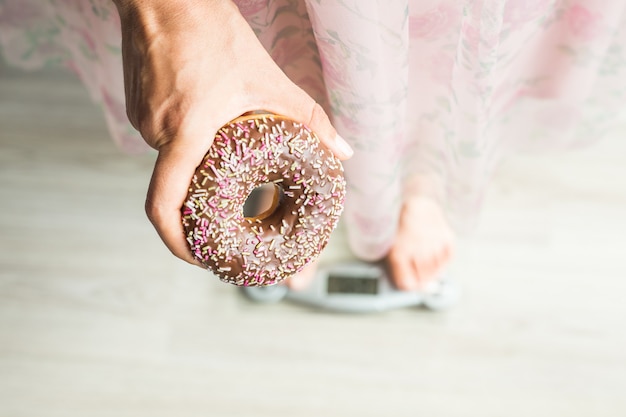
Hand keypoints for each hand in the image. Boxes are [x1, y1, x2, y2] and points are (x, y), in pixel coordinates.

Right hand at [112, 0, 352, 265]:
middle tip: (230, 221)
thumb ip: (308, 120)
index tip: (202, 259)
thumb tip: (343, 154)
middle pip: (175, 188)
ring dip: (198, 172)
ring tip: (227, 168)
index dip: (180, 244)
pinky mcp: (139, 107)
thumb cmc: (211, 31)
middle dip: (201, 210)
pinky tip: (211, 135)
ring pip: (173, 162)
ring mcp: (142, 119)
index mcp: (185, 132)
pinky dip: (190, 149)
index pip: (164, 206)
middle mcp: (156, 132)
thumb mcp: (267, 80)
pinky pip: (165, 140)